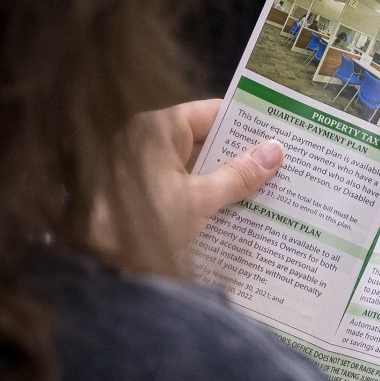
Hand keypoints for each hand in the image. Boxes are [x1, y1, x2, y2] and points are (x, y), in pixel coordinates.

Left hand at [128, 99, 283, 247]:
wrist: (99, 267)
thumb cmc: (148, 224)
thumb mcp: (201, 201)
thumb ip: (239, 175)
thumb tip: (275, 151)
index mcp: (158, 128)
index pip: (212, 113)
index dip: (245, 124)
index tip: (277, 134)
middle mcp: (143, 138)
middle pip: (201, 138)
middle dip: (237, 154)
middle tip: (279, 163)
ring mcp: (136, 164)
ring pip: (190, 163)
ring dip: (221, 176)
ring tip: (263, 186)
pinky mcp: (133, 189)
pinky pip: (175, 182)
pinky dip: (200, 191)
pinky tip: (230, 207)